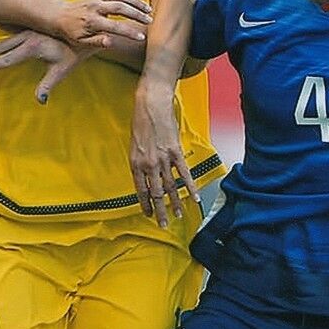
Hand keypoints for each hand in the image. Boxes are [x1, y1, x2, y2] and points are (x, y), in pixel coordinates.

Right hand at [0, 32, 92, 102]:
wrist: (85, 32)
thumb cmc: (74, 52)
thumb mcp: (62, 70)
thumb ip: (48, 84)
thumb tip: (41, 100)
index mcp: (33, 46)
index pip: (9, 57)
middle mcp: (29, 36)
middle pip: (3, 46)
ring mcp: (31, 31)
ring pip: (7, 39)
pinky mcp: (34, 28)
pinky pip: (14, 33)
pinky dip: (4, 38)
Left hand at [52, 0, 151, 48]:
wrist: (59, 15)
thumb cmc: (71, 32)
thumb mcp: (81, 41)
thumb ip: (96, 42)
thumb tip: (110, 42)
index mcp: (92, 21)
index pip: (115, 27)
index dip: (129, 32)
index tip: (142, 37)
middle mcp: (95, 7)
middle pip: (121, 7)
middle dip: (137, 13)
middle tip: (150, 20)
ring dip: (136, 1)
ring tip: (148, 9)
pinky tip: (133, 0)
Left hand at [131, 77, 196, 225]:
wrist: (151, 104)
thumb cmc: (141, 122)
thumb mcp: (134, 145)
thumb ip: (141, 162)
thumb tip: (147, 177)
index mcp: (135, 163)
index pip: (141, 190)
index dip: (145, 204)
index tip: (149, 215)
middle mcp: (149, 164)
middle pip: (156, 193)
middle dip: (160, 211)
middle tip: (164, 224)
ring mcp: (163, 159)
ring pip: (170, 187)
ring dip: (175, 203)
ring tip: (179, 216)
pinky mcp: (176, 152)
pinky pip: (184, 173)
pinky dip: (190, 187)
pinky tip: (194, 198)